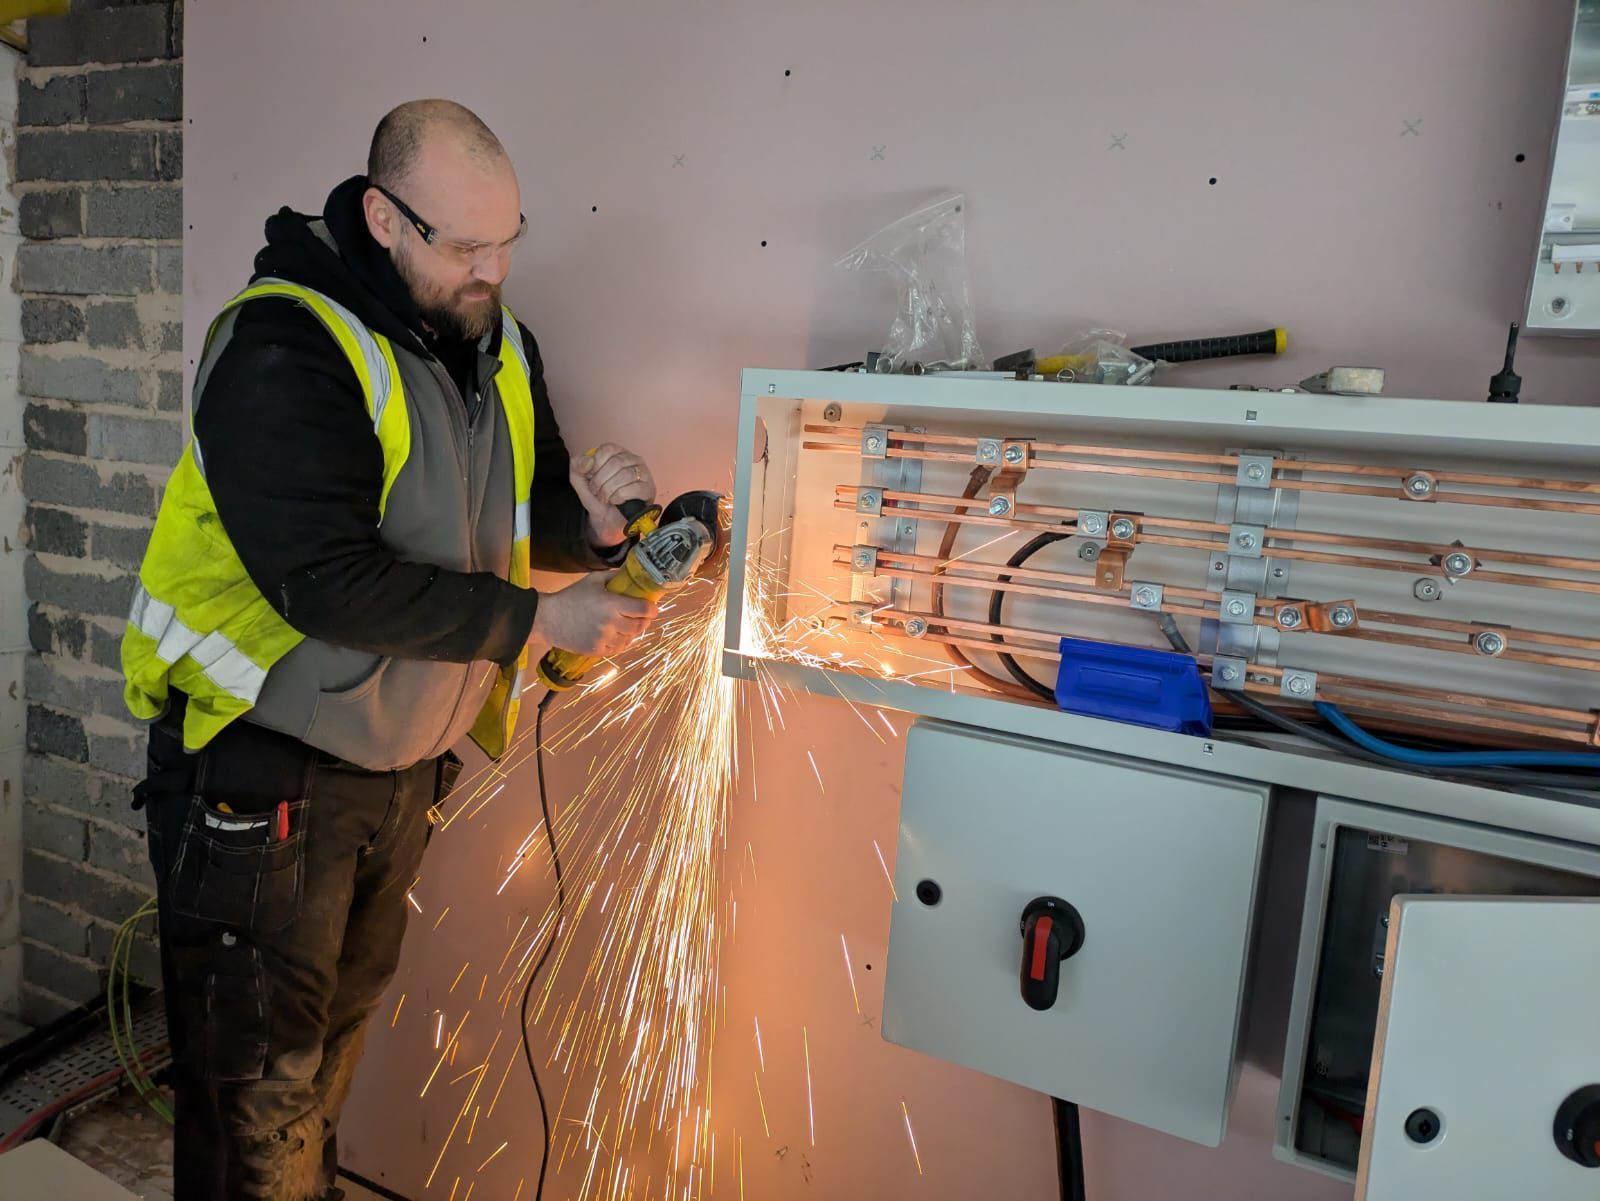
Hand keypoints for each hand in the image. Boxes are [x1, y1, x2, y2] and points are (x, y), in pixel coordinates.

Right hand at [530, 571, 656, 657]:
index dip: (652, 609)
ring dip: (632, 632)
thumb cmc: (571, 597)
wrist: (548, 619)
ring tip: (626, 625)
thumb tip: (630, 573)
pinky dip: (621, 642)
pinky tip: (616, 635)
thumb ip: (613, 576)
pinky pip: (618, 648)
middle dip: (643, 620)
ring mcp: (604, 639)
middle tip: (641, 616)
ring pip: (630, 638)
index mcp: (611, 604)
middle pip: (640, 626)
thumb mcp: (593, 580)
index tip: (652, 608)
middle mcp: (610, 623)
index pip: (643, 610)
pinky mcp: (597, 650)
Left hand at [571, 443, 655, 547]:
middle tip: (597, 492)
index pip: (607, 449)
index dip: (596, 465)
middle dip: (600, 481)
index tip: (591, 477)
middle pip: (615, 463)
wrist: (605, 521)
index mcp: (617, 453)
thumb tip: (588, 461)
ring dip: (608, 490)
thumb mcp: (580, 480)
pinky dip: (619, 497)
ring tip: (605, 498)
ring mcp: (643, 473)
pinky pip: (633, 488)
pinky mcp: (648, 488)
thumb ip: (577, 466)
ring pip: (624, 475)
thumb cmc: (597, 498)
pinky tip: (616, 501)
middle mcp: (633, 460)